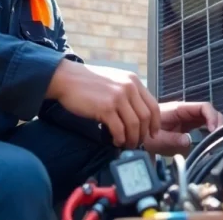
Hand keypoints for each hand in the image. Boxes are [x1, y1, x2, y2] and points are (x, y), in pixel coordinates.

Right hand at [45, 60, 160, 147]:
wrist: (67, 78)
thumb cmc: (89, 82)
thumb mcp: (115, 80)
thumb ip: (128, 92)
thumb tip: (138, 114)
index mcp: (133, 81)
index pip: (153, 105)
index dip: (155, 123)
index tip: (152, 133)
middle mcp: (129, 87)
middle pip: (146, 117)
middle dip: (143, 134)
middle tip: (138, 142)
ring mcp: (118, 97)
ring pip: (134, 125)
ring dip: (132, 139)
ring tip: (126, 144)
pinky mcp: (105, 108)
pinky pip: (119, 129)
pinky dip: (120, 139)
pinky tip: (116, 141)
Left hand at [143, 101, 222, 156]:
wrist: (135, 133)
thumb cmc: (145, 135)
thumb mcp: (157, 140)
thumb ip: (173, 140)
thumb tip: (189, 141)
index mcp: (179, 110)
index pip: (203, 107)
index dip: (212, 117)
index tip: (214, 130)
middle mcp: (186, 112)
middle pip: (209, 112)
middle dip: (218, 122)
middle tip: (220, 138)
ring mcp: (187, 118)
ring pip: (208, 118)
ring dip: (215, 128)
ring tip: (217, 141)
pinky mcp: (187, 126)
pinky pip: (203, 125)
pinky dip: (209, 132)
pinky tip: (210, 142)